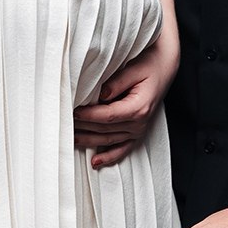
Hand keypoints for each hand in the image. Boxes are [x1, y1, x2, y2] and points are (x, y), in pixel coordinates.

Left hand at [73, 33, 178, 167]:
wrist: (164, 67)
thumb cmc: (149, 64)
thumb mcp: (134, 68)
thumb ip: (117, 82)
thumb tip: (101, 95)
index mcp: (138, 108)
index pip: (108, 115)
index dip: (89, 115)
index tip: (73, 112)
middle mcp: (139, 123)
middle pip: (105, 129)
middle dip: (83, 127)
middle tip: (63, 124)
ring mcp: (139, 130)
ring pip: (108, 140)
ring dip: (89, 141)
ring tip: (70, 138)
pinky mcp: (137, 133)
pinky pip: (122, 149)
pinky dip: (108, 157)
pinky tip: (94, 162)